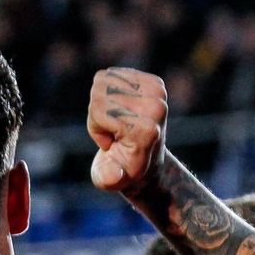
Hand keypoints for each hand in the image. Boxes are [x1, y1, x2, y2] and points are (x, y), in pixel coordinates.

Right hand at [87, 68, 167, 193]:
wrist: (145, 163)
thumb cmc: (122, 172)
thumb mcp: (110, 180)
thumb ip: (108, 178)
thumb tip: (113, 175)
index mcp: (146, 129)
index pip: (99, 110)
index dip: (97, 128)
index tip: (112, 144)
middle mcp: (156, 106)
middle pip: (100, 93)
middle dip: (98, 114)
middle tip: (114, 134)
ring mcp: (158, 91)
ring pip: (104, 82)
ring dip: (104, 103)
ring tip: (118, 123)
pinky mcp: (154, 81)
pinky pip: (112, 74)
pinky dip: (111, 91)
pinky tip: (122, 109)